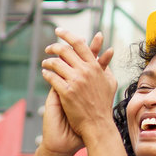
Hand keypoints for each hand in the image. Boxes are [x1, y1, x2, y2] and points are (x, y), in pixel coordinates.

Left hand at [42, 30, 117, 145]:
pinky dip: (47, 74)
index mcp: (94, 67)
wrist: (98, 124)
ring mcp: (75, 81)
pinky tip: (45, 74)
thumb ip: (105, 68)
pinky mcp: (66, 92)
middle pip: (64, 50)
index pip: (79, 44)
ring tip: (45, 63)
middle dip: (53, 47)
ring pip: (56, 63)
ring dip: (48, 61)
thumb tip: (106, 55)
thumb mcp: (110, 83)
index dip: (67, 35)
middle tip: (48, 48)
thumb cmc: (104, 105)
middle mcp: (85, 71)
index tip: (59, 31)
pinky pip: (52, 78)